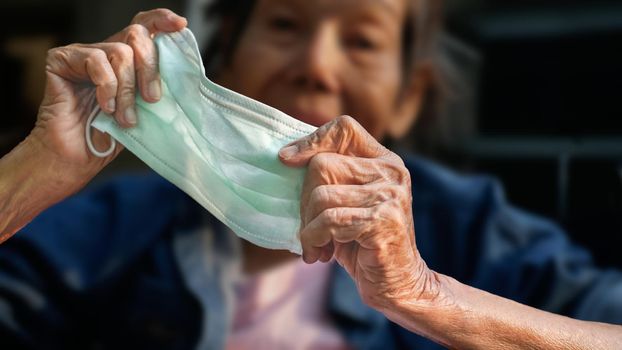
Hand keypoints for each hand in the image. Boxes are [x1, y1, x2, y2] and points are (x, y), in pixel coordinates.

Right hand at [31, 9, 185, 172]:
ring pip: (121, 52)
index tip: (180, 26)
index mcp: (127, 60)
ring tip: (125, 116)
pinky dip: (107, 86)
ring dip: (128, 88)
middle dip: (150, 68)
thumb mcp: (145, 110)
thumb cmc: (110, 137)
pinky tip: (105, 107)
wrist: (77, 158)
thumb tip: (184, 74)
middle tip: (152, 99)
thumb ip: (158, 87)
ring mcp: (83, 53)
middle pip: (137, 35)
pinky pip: (96, 60)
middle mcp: (105, 51)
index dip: (162, 21)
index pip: (145, 27)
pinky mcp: (62, 59)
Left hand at [279, 115, 440, 311]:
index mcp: (384, 160)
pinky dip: (314, 239)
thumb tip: (285, 156)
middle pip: (322, 165)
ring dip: (307, 226)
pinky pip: (330, 221)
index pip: (344, 128)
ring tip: (315, 244)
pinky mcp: (383, 220)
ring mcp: (390, 196)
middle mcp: (392, 172)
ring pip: (322, 195)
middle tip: (309, 226)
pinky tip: (319, 254)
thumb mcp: (348, 202)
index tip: (286, 160)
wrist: (398, 283)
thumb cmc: (363, 242)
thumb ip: (331, 177)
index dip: (311, 140)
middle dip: (304, 200)